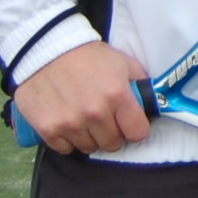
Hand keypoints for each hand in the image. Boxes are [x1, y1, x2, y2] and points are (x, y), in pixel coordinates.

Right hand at [12, 40, 153, 154]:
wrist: (45, 49)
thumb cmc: (86, 55)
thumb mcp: (121, 62)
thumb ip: (139, 83)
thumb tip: (152, 102)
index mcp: (117, 95)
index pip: (137, 133)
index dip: (134, 128)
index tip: (128, 122)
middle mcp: (95, 113)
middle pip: (113, 144)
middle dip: (111, 133)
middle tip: (103, 118)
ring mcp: (71, 123)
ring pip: (89, 148)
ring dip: (89, 136)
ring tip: (83, 117)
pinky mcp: (49, 129)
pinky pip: (65, 149)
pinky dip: (67, 139)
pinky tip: (66, 122)